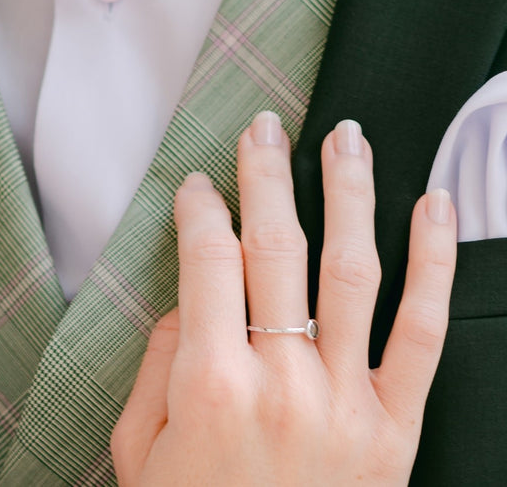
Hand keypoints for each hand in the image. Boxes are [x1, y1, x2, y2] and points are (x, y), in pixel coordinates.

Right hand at [112, 112, 456, 485]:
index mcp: (211, 383)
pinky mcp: (396, 430)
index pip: (206, 259)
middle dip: (264, 174)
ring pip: (352, 271)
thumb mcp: (141, 449)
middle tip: (262, 125)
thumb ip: (157, 363)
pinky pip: (423, 335)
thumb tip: (186, 298)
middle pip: (274, 248)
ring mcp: (347, 403)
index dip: (199, 207)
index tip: (196, 183)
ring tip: (343, 137)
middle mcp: (283, 382)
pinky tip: (432, 208)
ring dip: (346, 193)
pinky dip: (432, 264)